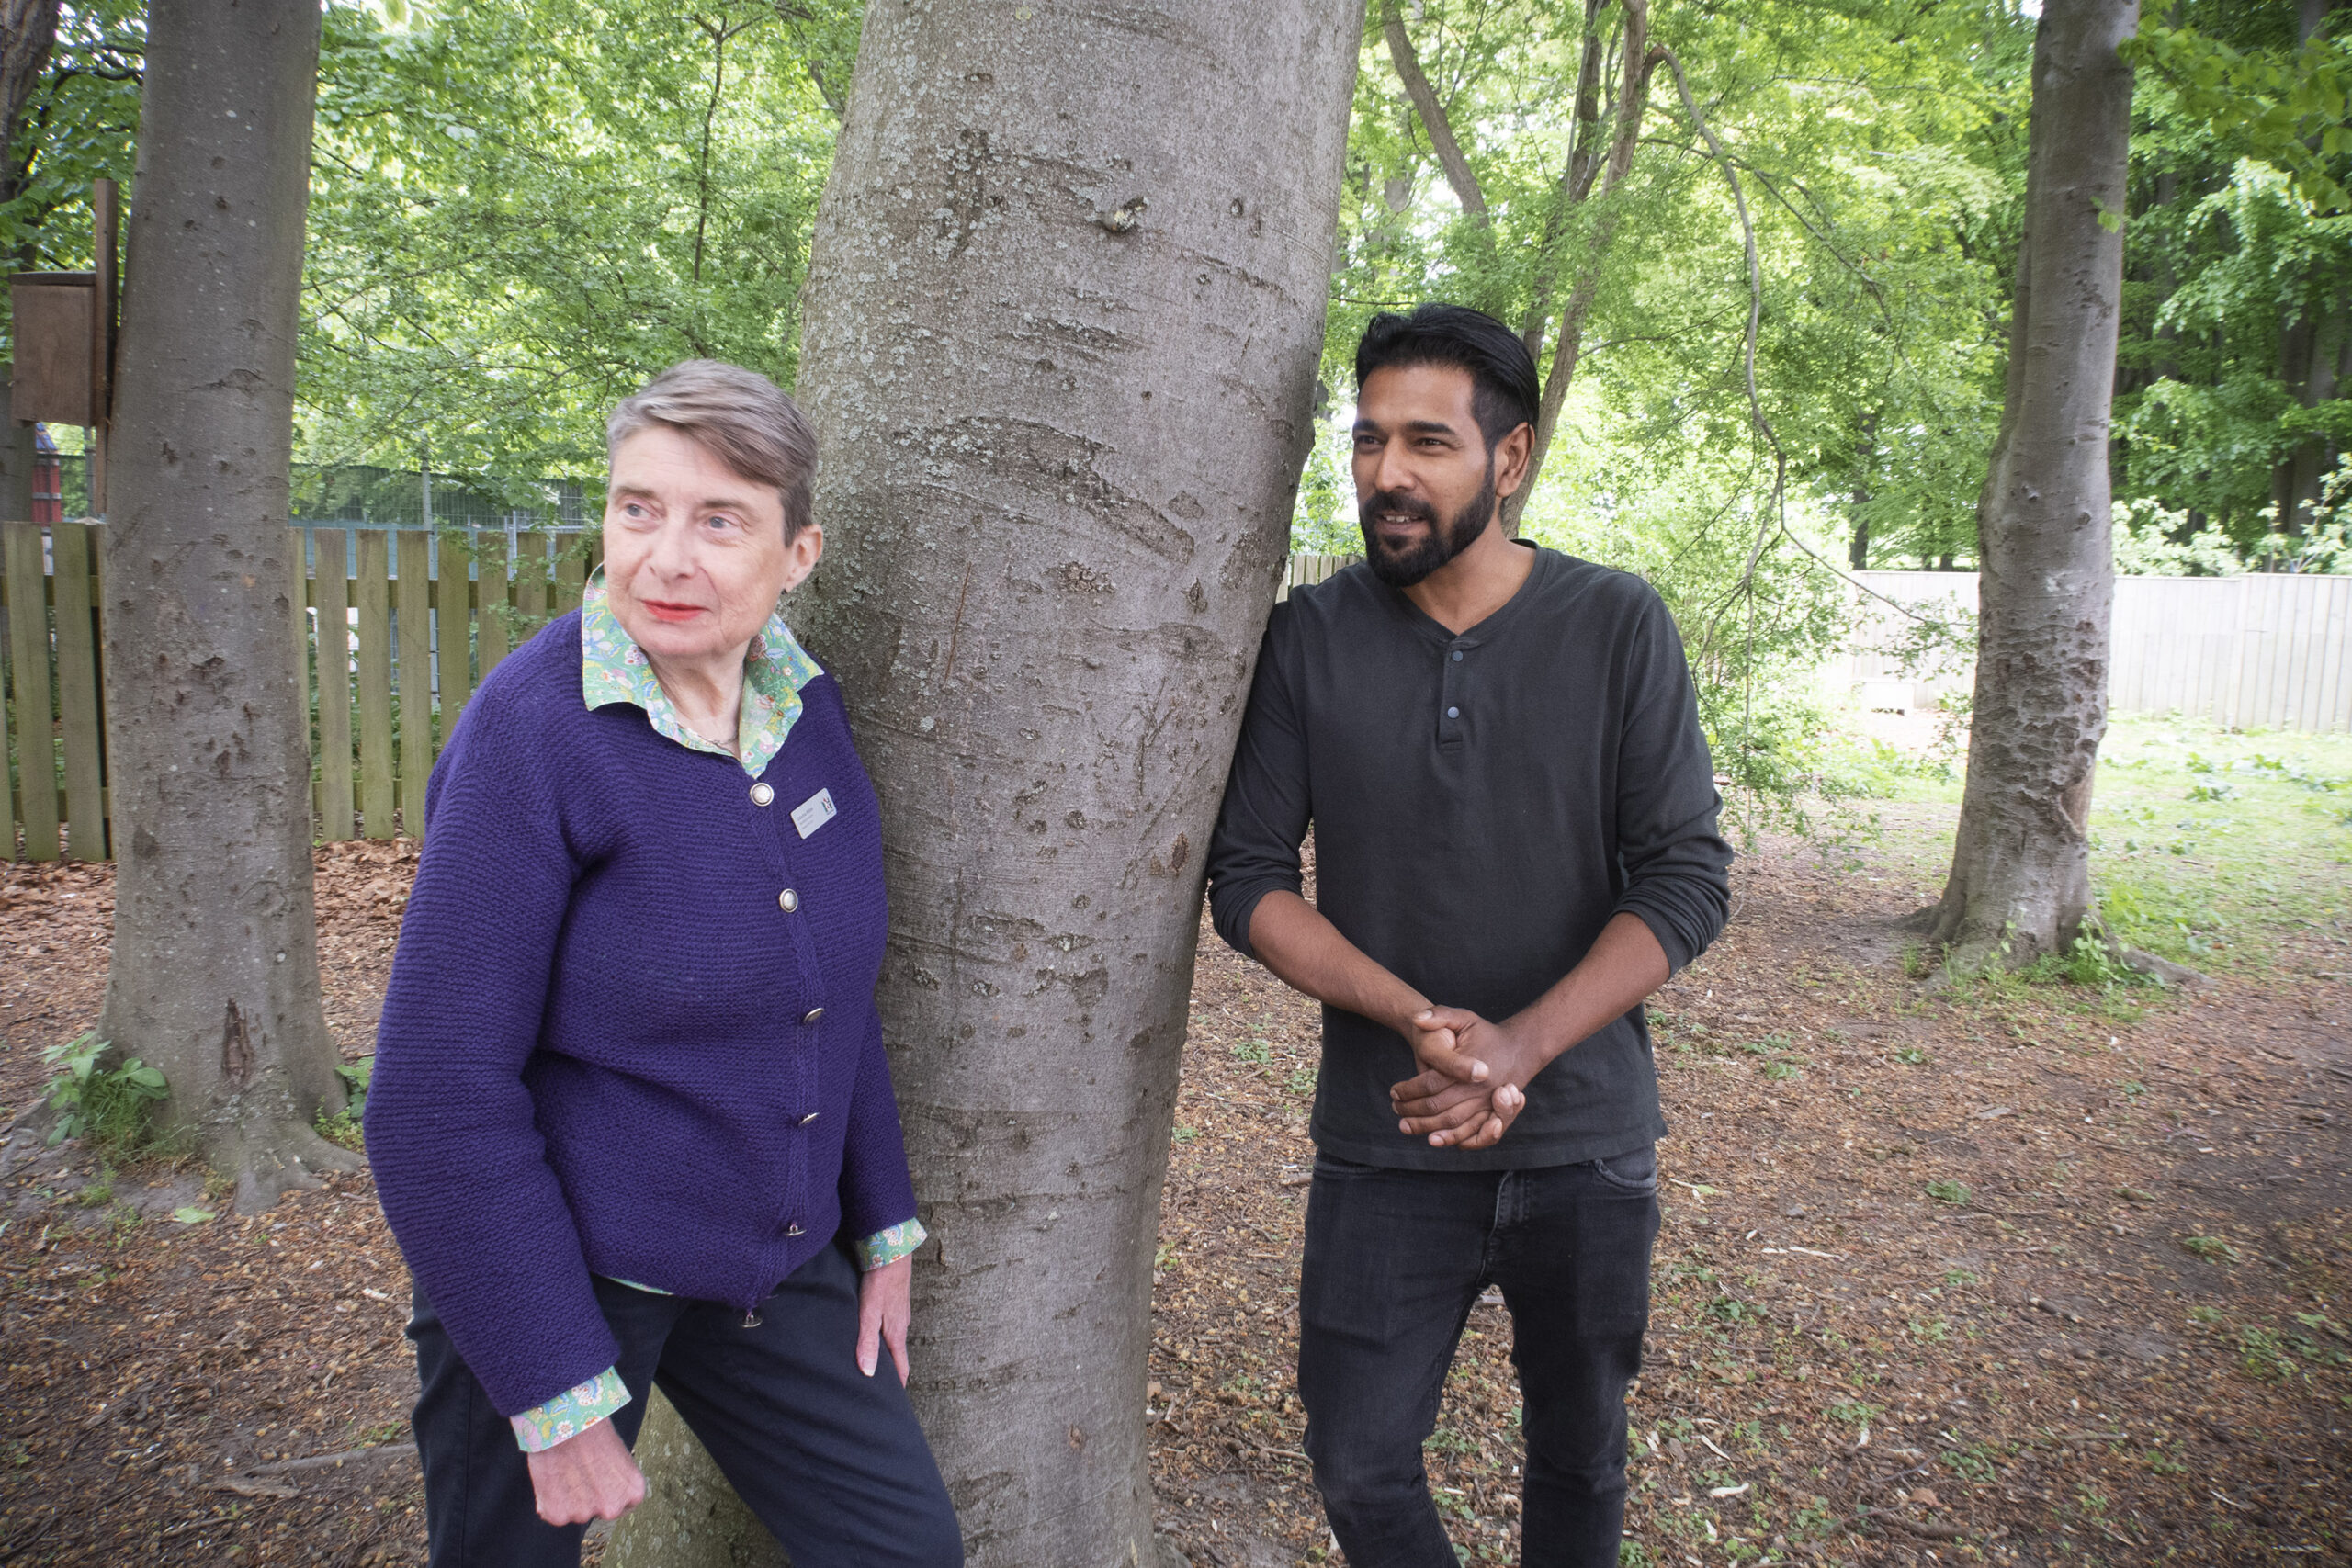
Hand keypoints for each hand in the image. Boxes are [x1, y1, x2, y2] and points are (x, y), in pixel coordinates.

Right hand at [525, 1415, 645, 1525]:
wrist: (568, 1421)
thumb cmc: (594, 1430)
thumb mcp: (619, 1456)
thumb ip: (616, 1480)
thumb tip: (605, 1488)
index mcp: (633, 1492)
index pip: (622, 1505)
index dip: (607, 1491)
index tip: (597, 1480)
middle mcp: (612, 1508)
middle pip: (597, 1510)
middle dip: (587, 1497)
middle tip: (578, 1471)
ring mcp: (584, 1514)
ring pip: (573, 1512)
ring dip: (567, 1499)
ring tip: (564, 1470)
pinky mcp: (558, 1515)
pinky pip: (552, 1513)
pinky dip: (548, 1501)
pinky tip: (552, 1478)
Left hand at [857, 1253, 912, 1382]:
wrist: (892, 1249)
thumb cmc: (880, 1281)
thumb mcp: (869, 1313)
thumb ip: (867, 1342)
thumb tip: (868, 1373)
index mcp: (896, 1333)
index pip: (901, 1367)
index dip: (898, 1385)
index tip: (894, 1402)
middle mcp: (901, 1324)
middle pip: (898, 1354)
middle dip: (892, 1371)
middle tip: (882, 1385)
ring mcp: (900, 1311)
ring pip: (894, 1338)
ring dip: (887, 1351)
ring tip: (875, 1360)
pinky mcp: (896, 1300)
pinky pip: (892, 1323)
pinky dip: (885, 1333)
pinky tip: (875, 1330)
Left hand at [1391, 1007, 1543, 1150]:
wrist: (1520, 1049)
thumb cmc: (1487, 1034)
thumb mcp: (1465, 1018)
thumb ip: (1440, 1015)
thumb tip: (1417, 1020)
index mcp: (1469, 1067)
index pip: (1431, 1083)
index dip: (1408, 1090)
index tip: (1393, 1090)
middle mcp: (1479, 1089)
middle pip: (1438, 1108)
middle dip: (1412, 1111)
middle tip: (1395, 1108)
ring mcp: (1487, 1105)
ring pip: (1452, 1123)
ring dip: (1426, 1127)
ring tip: (1405, 1125)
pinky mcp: (1493, 1115)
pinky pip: (1472, 1134)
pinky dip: (1452, 1138)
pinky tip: (1434, 1138)